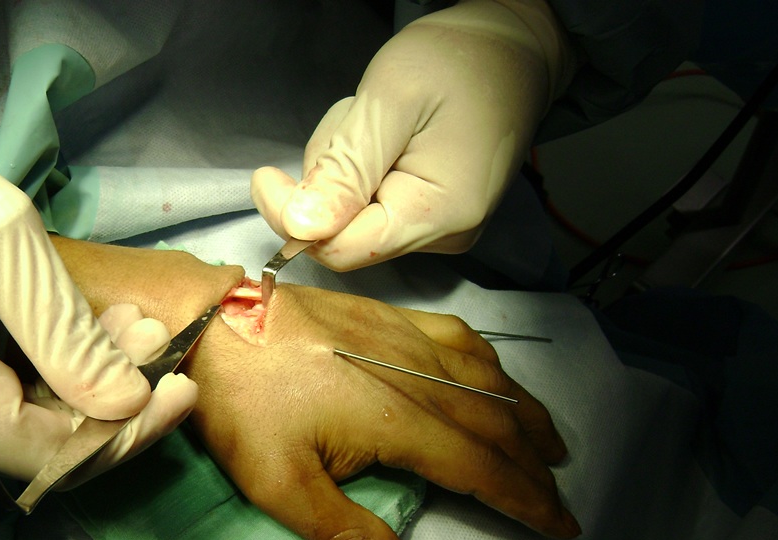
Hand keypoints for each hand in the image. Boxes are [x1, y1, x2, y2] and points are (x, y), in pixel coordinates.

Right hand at [0, 117, 196, 481]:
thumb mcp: (2, 247)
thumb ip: (67, 333)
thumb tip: (129, 403)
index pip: (58, 456)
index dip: (130, 431)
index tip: (184, 387)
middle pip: (50, 446)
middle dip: (118, 396)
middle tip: (157, 332)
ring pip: (34, 425)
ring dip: (94, 378)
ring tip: (134, 321)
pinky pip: (8, 404)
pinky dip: (60, 372)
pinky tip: (93, 325)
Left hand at [58, 239, 575, 539]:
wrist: (211, 321)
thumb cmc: (241, 407)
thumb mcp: (279, 485)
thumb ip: (345, 535)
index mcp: (400, 420)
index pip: (484, 468)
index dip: (527, 500)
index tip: (562, 524)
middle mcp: (420, 375)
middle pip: (497, 424)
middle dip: (535, 465)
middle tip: (561, 495)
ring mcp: (408, 337)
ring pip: (489, 377)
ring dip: (526, 413)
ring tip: (550, 442)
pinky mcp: (391, 315)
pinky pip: (461, 338)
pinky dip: (493, 364)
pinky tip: (495, 373)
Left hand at [251, 0, 575, 269]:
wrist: (509, 51)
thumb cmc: (458, 61)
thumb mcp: (390, 101)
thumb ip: (344, 168)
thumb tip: (299, 228)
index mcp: (438, 215)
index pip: (342, 250)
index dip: (295, 220)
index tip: (267, 176)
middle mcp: (443, 236)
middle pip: (346, 233)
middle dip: (330, 179)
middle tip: (356, 121)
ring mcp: (440, 229)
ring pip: (354, 219)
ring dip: (346, 170)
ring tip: (380, 121)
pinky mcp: (432, 216)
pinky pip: (372, 208)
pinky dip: (363, 172)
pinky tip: (388, 138)